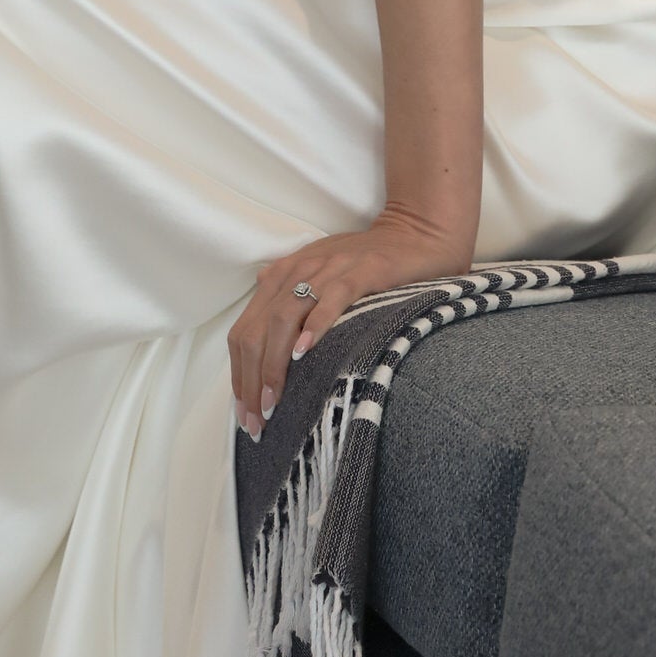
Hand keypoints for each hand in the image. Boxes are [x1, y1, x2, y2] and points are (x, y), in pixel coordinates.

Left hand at [228, 206, 471, 438]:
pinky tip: (305, 354)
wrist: (415, 235)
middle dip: (251, 381)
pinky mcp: (360, 271)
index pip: (244, 332)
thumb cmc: (367, 263)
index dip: (240, 376)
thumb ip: (289, 294)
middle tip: (257, 421)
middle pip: (255, 331)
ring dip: (273, 365)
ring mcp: (326, 270)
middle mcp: (296, 272)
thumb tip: (258, 305)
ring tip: (273, 401)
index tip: (246, 413)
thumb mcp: (318, 277)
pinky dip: (314, 326)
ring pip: (282, 318)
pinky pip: (330, 299)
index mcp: (281, 278)